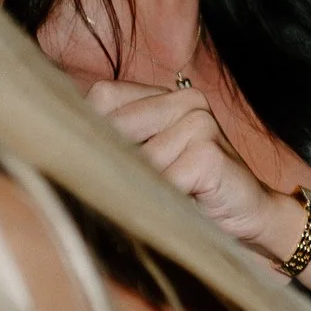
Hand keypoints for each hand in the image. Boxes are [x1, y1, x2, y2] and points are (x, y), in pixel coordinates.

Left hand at [87, 80, 299, 254]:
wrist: (251, 215)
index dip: (90, 131)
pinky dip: (162, 203)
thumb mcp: (153, 159)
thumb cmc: (194, 191)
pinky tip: (182, 207)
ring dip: (143, 189)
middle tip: (133, 189)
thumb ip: (120, 142)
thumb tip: (59, 145)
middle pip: (114, 127)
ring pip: (135, 161)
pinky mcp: (208, 153)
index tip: (95, 162)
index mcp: (167, 95)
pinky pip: (160, 182)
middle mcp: (185, 100)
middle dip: (115, 165)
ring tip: (167, 199)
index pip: (102, 97)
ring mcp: (200, 123)